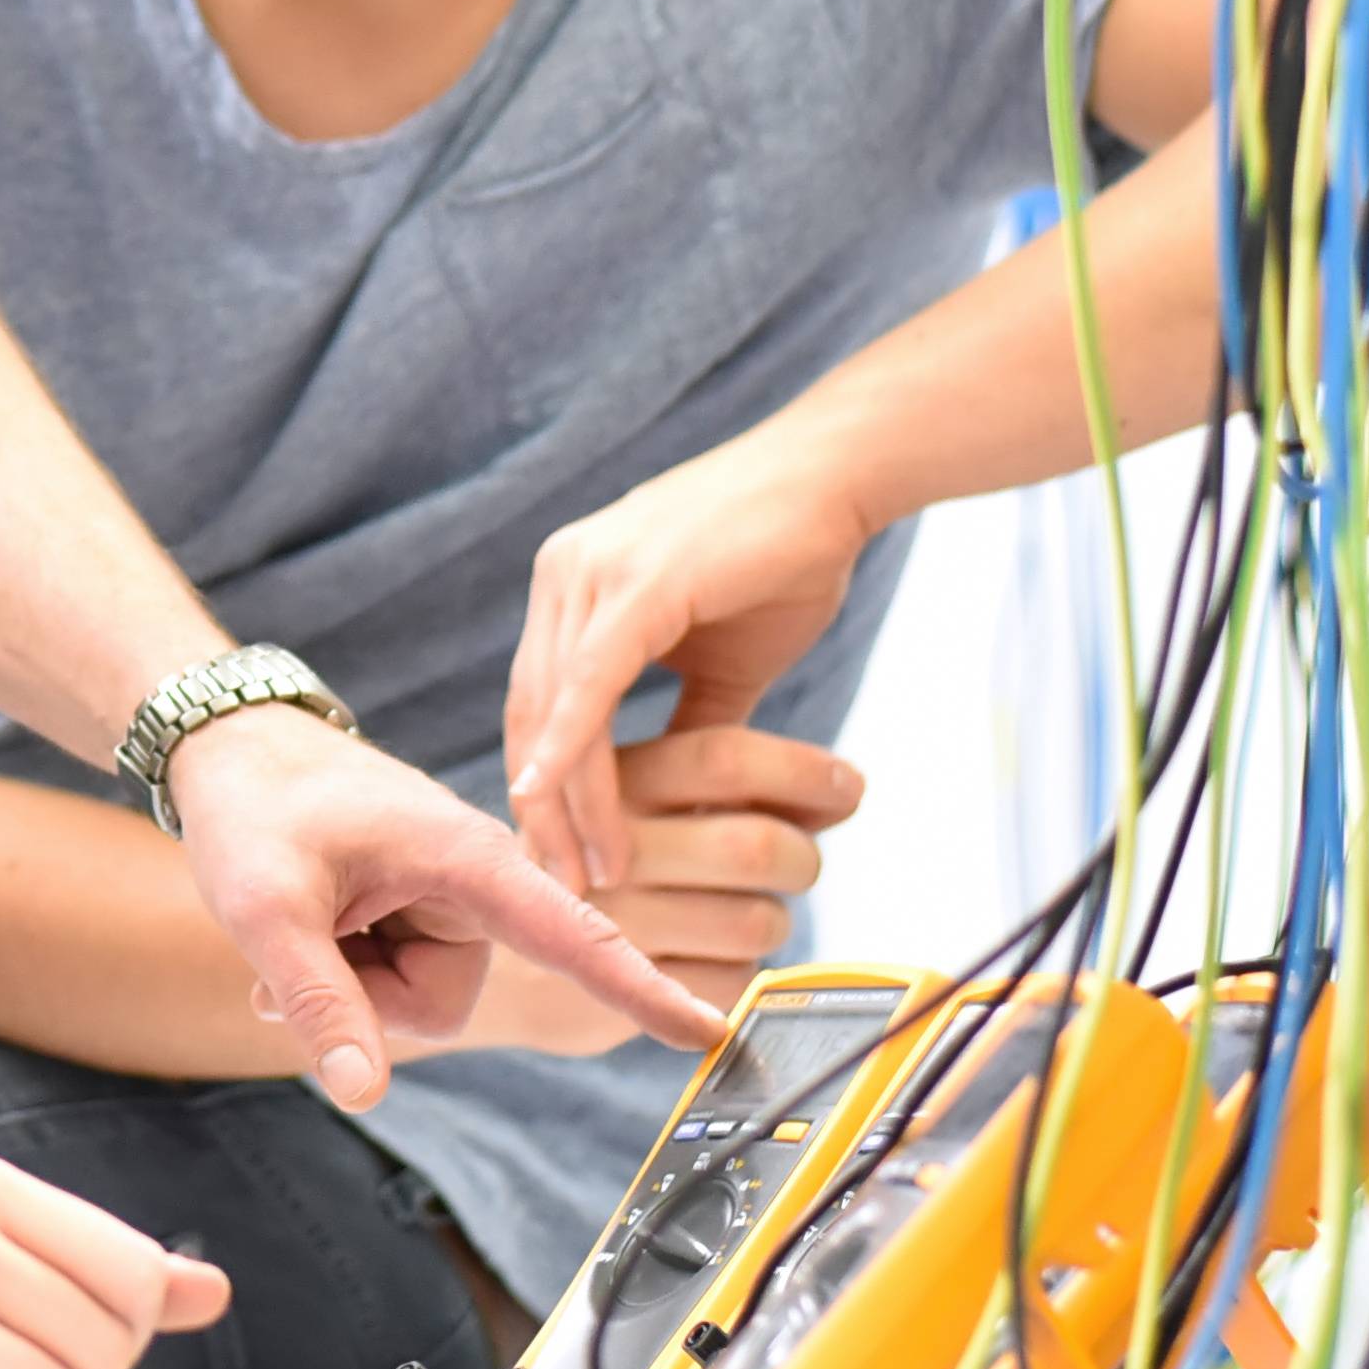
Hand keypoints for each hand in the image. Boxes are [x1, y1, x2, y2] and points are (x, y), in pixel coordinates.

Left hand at [155, 701, 726, 1105]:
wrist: (228, 746)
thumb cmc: (251, 806)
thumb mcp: (266, 909)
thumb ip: (320, 1002)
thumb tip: (365, 1096)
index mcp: (468, 859)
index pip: (573, 936)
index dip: (641, 990)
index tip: (713, 1033)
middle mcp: (475, 881)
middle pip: (444, 1003)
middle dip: (365, 996)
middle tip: (292, 940)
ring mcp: (448, 900)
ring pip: (416, 1003)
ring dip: (348, 982)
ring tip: (300, 918)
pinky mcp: (422, 912)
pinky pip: (395, 985)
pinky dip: (343, 970)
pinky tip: (305, 927)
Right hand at [413, 738, 857, 1053]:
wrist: (476, 954)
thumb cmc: (583, 863)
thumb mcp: (621, 794)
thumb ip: (706, 781)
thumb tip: (836, 786)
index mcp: (612, 781)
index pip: (728, 759)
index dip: (804, 771)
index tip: (846, 786)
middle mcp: (611, 850)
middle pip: (758, 847)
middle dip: (803, 856)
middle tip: (798, 859)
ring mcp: (618, 927)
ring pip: (759, 921)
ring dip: (775, 919)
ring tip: (744, 911)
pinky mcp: (623, 999)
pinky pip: (735, 984)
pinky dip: (745, 974)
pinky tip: (711, 958)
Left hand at [499, 425, 882, 894]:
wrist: (839, 479)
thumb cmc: (787, 558)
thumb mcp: (724, 663)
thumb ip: (693, 724)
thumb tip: (687, 802)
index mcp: (574, 589)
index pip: (538, 705)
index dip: (544, 786)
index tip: (560, 858)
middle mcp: (563, 575)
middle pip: (528, 714)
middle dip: (540, 812)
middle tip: (558, 889)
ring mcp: (589, 572)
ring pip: (552, 709)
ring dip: (563, 800)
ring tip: (588, 874)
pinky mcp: (631, 583)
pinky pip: (586, 682)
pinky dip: (568, 748)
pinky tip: (551, 800)